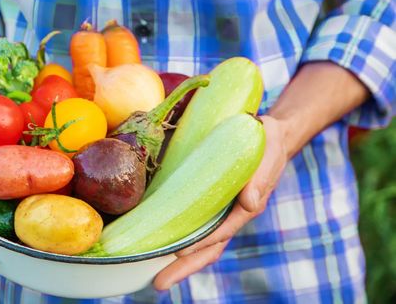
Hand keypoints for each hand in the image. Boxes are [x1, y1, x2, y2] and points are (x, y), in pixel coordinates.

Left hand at [153, 115, 287, 289]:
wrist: (267, 135)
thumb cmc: (268, 145)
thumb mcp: (268, 155)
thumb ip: (261, 178)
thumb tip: (249, 202)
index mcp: (245, 208)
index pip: (220, 233)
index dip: (200, 245)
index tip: (179, 254)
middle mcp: (230, 215)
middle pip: (206, 249)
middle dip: (183, 268)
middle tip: (158, 285)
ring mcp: (219, 211)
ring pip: (198, 242)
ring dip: (177, 261)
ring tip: (153, 276)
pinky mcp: (209, 202)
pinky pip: (193, 224)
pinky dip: (177, 237)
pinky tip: (157, 243)